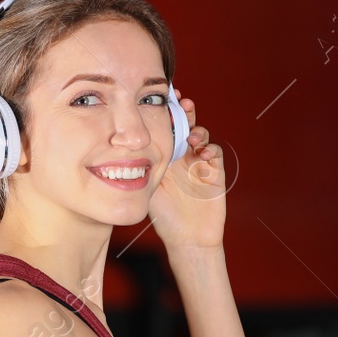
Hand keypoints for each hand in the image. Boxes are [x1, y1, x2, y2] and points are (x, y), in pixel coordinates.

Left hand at [147, 95, 227, 251]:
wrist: (187, 238)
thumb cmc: (164, 215)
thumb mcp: (147, 187)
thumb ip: (141, 168)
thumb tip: (122, 148)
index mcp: (165, 155)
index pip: (165, 127)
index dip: (165, 112)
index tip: (160, 98)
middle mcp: (182, 155)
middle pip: (185, 124)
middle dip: (185, 111)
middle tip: (181, 102)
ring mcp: (199, 162)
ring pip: (201, 134)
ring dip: (197, 129)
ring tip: (191, 135)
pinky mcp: (214, 172)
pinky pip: (214, 153)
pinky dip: (209, 148)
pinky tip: (201, 153)